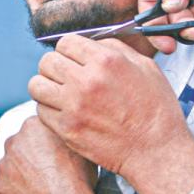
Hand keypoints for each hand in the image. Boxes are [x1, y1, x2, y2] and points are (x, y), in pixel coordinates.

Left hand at [0, 117, 97, 193]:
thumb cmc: (77, 178)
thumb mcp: (79, 146)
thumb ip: (65, 135)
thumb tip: (66, 135)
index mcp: (32, 126)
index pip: (35, 129)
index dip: (45, 144)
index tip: (53, 155)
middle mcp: (13, 141)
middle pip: (20, 147)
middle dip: (30, 158)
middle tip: (47, 173)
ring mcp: (3, 165)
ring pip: (11, 168)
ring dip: (22, 176)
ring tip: (42, 190)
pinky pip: (6, 188)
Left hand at [30, 36, 193, 193]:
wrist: (156, 150)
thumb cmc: (156, 110)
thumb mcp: (145, 67)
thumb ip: (115, 49)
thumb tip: (93, 43)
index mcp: (106, 61)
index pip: (66, 42)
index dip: (69, 50)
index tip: (73, 58)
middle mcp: (86, 81)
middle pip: (47, 61)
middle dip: (55, 66)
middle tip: (64, 76)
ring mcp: (74, 107)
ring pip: (37, 85)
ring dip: (46, 86)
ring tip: (58, 93)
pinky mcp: (67, 130)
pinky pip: (41, 111)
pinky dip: (49, 109)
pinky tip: (63, 111)